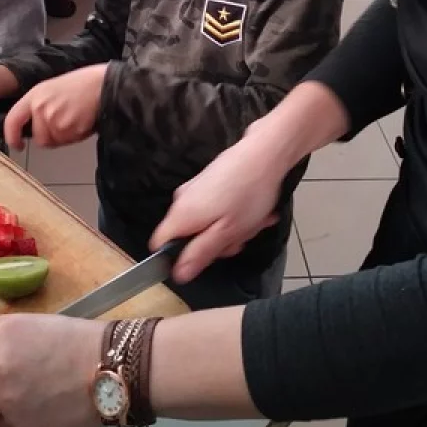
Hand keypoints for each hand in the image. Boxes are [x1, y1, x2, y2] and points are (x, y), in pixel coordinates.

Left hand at [3, 64, 106, 151]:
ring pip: (56, 142)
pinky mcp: (71, 130)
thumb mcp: (52, 88)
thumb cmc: (82, 83)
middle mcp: (42, 109)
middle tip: (65, 124)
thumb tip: (35, 125)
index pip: (13, 120)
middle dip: (52, 137)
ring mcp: (56, 120)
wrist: (103, 83)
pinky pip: (70, 141)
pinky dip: (77, 136)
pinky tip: (83, 121)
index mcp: (35, 96)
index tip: (17, 144)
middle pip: (40, 139)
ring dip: (66, 136)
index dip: (12, 137)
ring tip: (76, 118)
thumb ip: (39, 106)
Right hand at [150, 82, 347, 282]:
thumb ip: (200, 253)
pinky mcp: (212, 181)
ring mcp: (197, 189)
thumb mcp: (227, 232)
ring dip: (233, 229)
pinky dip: (237, 214)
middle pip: (189, 236)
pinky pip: (218, 208)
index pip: (159, 245)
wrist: (267, 152)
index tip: (204, 258)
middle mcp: (182, 200)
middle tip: (240, 237)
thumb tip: (178, 274)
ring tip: (255, 221)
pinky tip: (257, 211)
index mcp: (180, 214)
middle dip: (216, 242)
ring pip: (208, 224)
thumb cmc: (248, 195)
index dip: (177, 257)